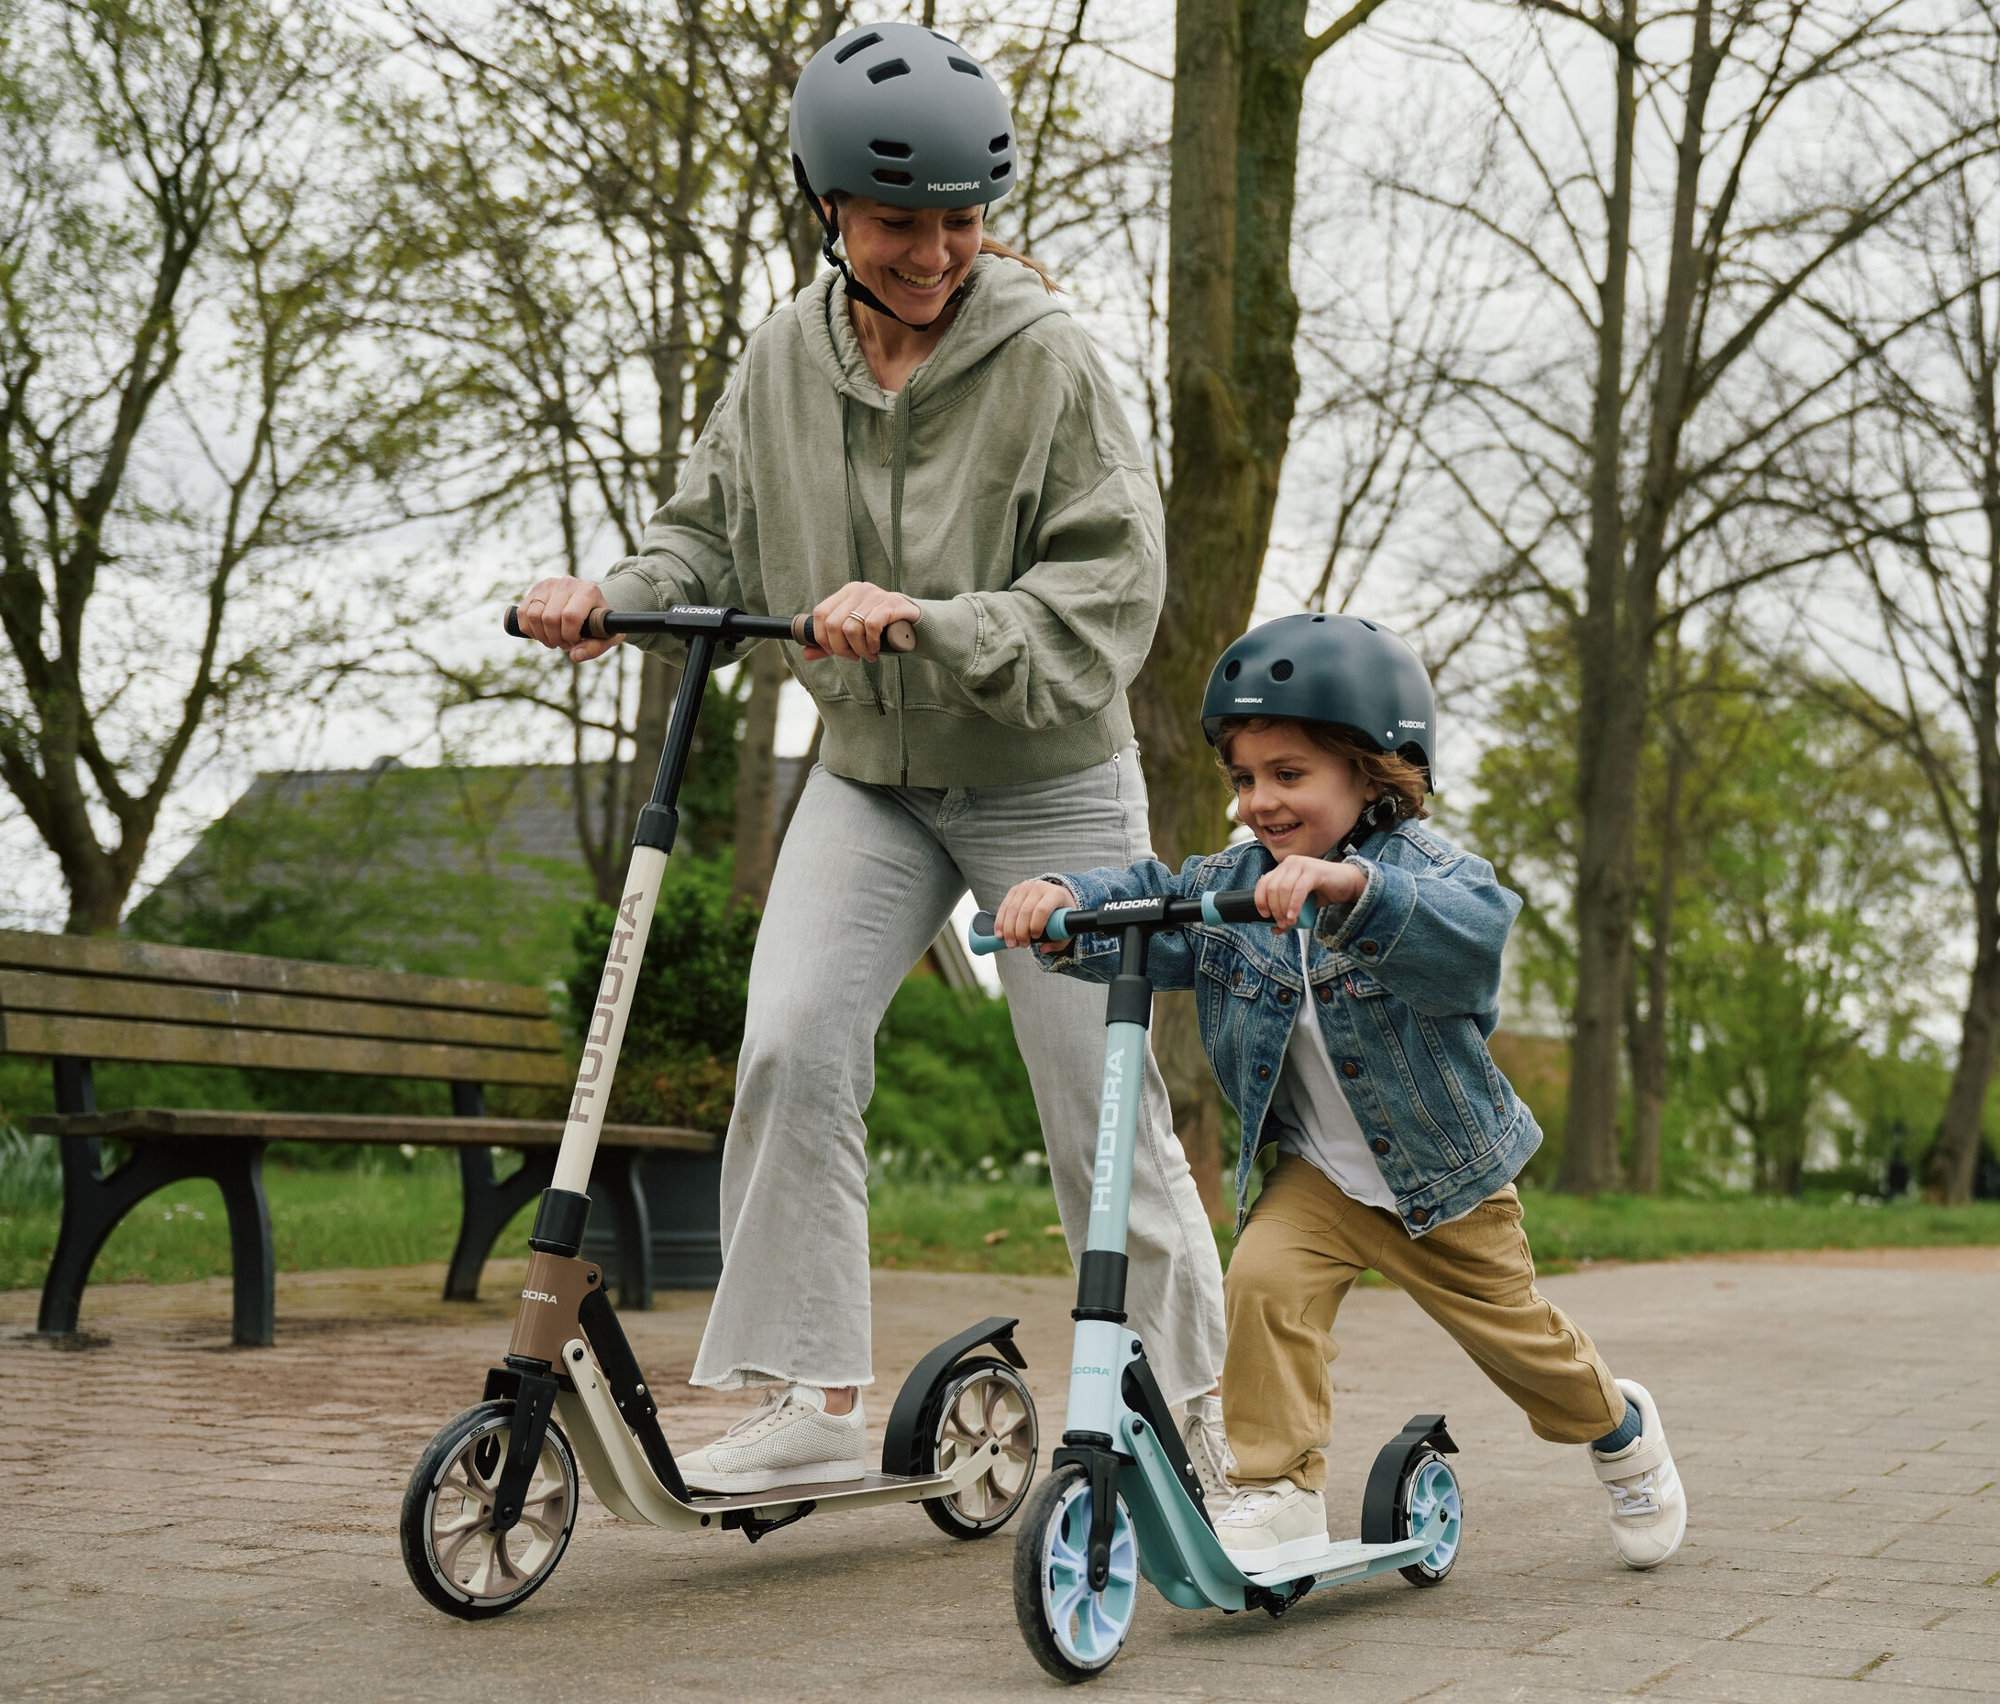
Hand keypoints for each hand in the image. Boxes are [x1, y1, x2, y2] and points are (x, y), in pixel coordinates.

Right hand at [517, 577, 619, 662]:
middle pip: (549, 618)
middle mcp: (568, 583)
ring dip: (541, 635)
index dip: (569, 636)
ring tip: (554, 639)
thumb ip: (594, 648)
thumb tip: (574, 656)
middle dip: (555, 639)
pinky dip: (529, 629)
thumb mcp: (607, 637)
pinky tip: (542, 633)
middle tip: (565, 643)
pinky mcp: (536, 589)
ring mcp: (550, 584)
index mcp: (588, 591)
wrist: (592, 605)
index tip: (575, 641)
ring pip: (533, 615)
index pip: (570, 616)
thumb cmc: (600, 623)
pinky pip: (522, 613)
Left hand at [802, 580, 920, 663]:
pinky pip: (870, 627)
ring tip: (868, 655)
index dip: (822, 637)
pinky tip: (876, 649)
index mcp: (846, 593)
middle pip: (833, 624)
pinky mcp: (889, 604)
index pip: (820, 613)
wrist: (915, 623)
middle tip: (854, 657)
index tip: (835, 651)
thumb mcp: (853, 635)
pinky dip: (871, 644)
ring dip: (858, 649)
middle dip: (840, 648)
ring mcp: (874, 595)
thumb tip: (805, 655)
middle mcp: (858, 590)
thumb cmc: (881, 629)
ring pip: (850, 628)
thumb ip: (830, 643)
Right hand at [995, 878, 1073, 950]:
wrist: (1055, 894)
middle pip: (1025, 911)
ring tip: (1010, 943)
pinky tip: (1000, 934)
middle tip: (1021, 945)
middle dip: (1020, 931)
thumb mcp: (1066, 926)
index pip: (1042, 910)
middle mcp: (1040, 887)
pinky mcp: (1014, 890)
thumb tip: (1043, 948)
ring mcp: (1025, 887)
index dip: (1036, 925)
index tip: (1035, 937)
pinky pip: (1004, 907)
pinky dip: (1000, 922)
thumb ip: (1058, 940)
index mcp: (1056, 894)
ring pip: (1012, 910)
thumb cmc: (1061, 913)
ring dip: (1009, 929)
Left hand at [1255, 855, 1366, 930]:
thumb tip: (1274, 929)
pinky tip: (1294, 917)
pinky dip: (1294, 906)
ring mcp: (1301, 864)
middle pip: (1272, 888)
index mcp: (1283, 868)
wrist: (1348, 883)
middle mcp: (1290, 863)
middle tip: (1282, 924)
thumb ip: (1288, 913)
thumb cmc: (1324, 892)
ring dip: (1284, 910)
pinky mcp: (1313, 870)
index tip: (1265, 916)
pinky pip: (1298, 890)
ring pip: (1283, 890)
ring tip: (1290, 923)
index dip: (1261, 901)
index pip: (1263, 883)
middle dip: (1275, 910)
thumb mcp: (1301, 905)